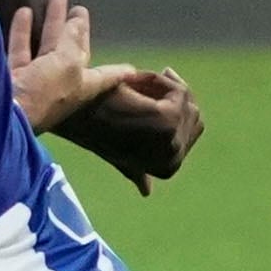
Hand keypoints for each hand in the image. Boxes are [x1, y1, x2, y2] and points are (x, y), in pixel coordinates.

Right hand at [5, 0, 139, 131]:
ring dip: (51, 24)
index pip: (106, 75)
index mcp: (81, 86)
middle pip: (72, 53)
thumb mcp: (67, 63)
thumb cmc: (44, 92)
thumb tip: (76, 23)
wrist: (1, 114)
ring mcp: (34, 81)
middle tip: (79, 9)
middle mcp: (60, 84)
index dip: (119, 71)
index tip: (133, 70)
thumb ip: (72, 41)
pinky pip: (20, 49)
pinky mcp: (12, 76)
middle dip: (77, 31)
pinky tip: (24, 11)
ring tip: (55, 0)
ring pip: (45, 47)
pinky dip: (22, 31)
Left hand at [56, 67, 199, 193]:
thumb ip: (134, 170)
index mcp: (165, 167)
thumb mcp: (119, 150)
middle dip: (175, 94)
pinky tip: (139, 82)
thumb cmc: (92, 128)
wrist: (74, 113)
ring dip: (165, 87)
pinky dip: (160, 82)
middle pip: (196, 116)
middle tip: (153, 79)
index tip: (161, 87)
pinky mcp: (167, 121)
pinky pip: (179, 93)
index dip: (179, 106)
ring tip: (141, 83)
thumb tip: (145, 191)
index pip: (195, 130)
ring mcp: (170, 142)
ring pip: (189, 103)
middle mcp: (172, 161)